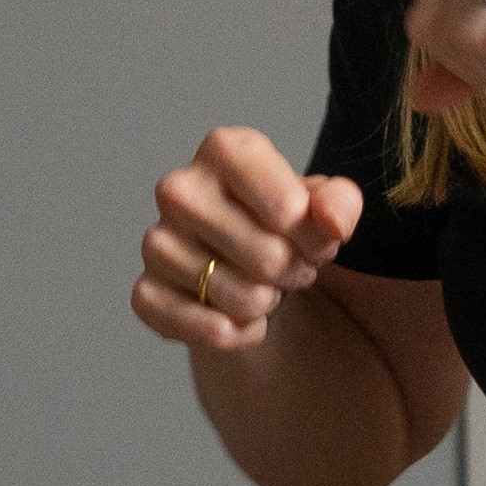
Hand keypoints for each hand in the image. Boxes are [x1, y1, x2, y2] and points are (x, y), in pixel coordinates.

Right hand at [135, 126, 361, 350]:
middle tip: (289, 264)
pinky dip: (240, 335)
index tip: (313, 236)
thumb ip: (339, 203)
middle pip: (268, 258)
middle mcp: (179, 189)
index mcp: (224, 150)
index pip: (290, 209)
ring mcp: (156, 242)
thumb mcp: (325, 204)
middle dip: (294, 271)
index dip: (316, 237)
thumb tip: (331, 222)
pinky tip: (243, 318)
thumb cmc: (286, 224)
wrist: (250, 265)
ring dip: (268, 302)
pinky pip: (210, 330)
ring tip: (264, 283)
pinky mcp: (146, 292)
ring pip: (242, 298)